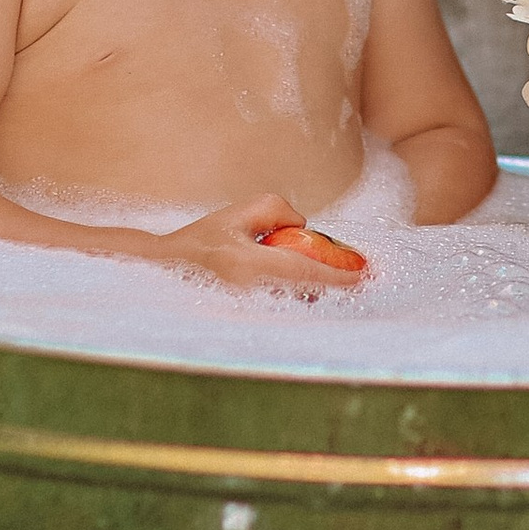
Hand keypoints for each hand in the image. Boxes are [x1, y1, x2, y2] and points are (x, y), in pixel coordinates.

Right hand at [153, 196, 368, 292]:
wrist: (165, 268)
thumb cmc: (202, 239)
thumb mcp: (242, 212)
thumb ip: (278, 212)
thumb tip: (304, 230)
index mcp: (247, 264)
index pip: (303, 271)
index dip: (336, 274)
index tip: (363, 275)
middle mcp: (249, 293)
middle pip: (306, 293)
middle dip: (330, 284)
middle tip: (355, 276)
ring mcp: (246, 310)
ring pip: (296, 302)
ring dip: (314, 291)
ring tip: (325, 279)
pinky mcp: (245, 318)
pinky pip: (282, 309)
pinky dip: (297, 297)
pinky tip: (301, 288)